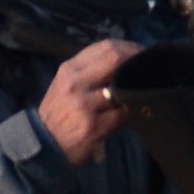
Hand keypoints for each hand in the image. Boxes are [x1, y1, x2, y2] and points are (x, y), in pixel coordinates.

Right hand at [37, 37, 131, 164]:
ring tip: (134, 96)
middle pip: (116, 60)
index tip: (140, 52)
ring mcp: (84, 104)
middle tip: (149, 68)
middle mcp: (75, 83)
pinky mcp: (92, 125)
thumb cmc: (59, 115)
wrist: (45, 146)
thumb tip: (122, 60)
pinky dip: (128, 114)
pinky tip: (127, 117)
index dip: (129, 47)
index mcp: (69, 70)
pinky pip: (122, 114)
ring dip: (133, 92)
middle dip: (136, 61)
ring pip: (122, 88)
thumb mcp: (65, 85)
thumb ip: (89, 71)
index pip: (105, 47)